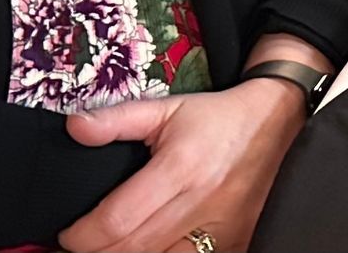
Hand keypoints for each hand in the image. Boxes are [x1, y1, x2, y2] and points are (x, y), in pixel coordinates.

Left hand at [59, 78, 306, 252]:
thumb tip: (74, 128)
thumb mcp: (168, 108)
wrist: (278, 123)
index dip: (82, 234)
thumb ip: (118, 119)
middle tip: (82, 241)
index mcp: (180, 168)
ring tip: (112, 244)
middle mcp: (201, 203)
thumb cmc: (218, 118)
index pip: (117, 221)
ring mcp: (221, 230)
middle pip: (132, 250)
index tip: (70, 231)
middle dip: (97, 250)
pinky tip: (148, 247)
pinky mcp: (235, 244)